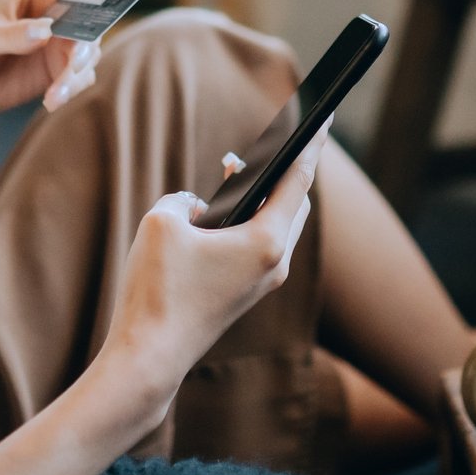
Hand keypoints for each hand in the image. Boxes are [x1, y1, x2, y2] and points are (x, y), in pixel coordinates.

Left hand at [0, 0, 133, 123]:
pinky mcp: (62, 67)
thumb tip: (48, 32)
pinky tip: (50, 100)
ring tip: (55, 90)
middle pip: (101, 6)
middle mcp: (59, 7)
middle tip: (76, 54)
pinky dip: (70, 87)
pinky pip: (82, 75)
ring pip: (92, 47)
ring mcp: (63, 38)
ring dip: (76, 69)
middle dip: (96, 28)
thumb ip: (15, 34)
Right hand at [92, 125, 329, 417]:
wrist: (150, 358)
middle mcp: (275, 263)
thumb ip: (183, 200)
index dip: (311, 143)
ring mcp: (263, 283)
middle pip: (294, 202)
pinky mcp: (245, 295)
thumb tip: (198, 210)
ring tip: (233, 170)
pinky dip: (247, 222)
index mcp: (266, 241)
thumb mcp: (162, 223)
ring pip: (277, 226)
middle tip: (266, 143)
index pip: (298, 178)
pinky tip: (217, 214)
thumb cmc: (157, 290)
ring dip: (261, 197)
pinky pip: (259, 245)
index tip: (326, 116)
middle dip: (281, 169)